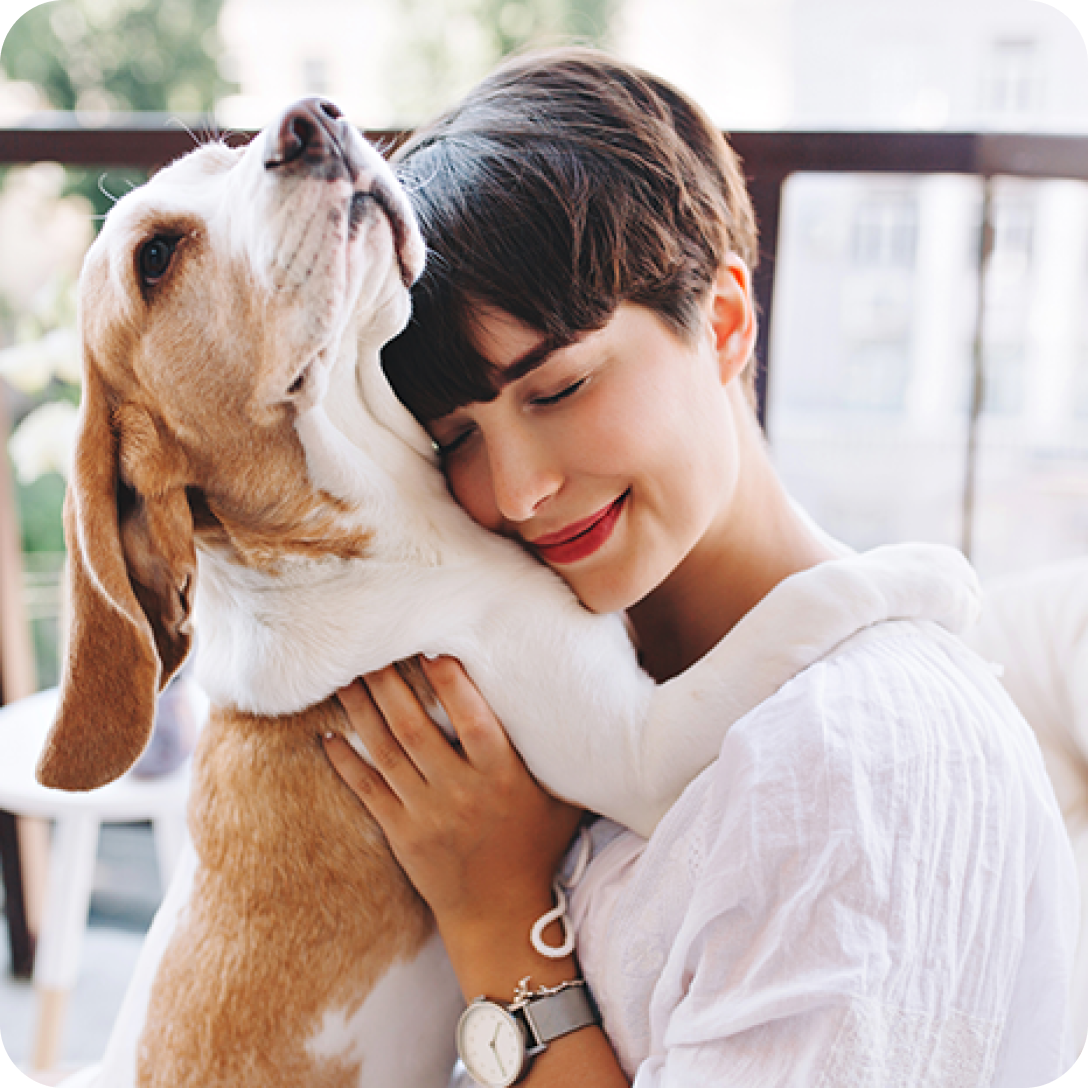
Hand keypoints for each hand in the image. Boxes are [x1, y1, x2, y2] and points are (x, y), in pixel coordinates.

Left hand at [324, 657, 584, 958]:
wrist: (502, 916)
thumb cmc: (536, 848)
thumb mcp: (561, 800)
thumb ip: (559, 756)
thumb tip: (579, 705)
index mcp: (503, 777)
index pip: (473, 721)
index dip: (451, 684)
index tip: (432, 647)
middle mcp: (461, 792)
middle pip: (415, 729)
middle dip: (390, 685)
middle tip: (369, 647)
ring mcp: (426, 814)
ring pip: (386, 752)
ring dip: (362, 712)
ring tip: (344, 675)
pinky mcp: (401, 834)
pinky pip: (368, 791)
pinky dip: (346, 763)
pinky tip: (328, 736)